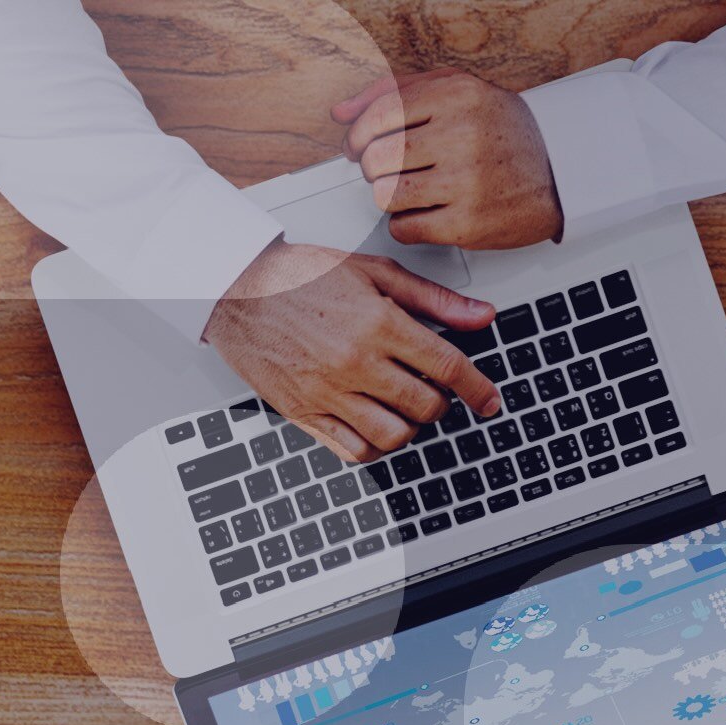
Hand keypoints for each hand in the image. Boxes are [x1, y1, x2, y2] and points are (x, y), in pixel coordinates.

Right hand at [203, 240, 498, 460]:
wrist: (237, 288)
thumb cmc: (300, 275)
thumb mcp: (374, 272)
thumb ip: (432, 299)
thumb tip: (481, 316)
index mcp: (378, 323)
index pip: (446, 366)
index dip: (477, 388)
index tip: (489, 400)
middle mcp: (355, 362)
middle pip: (425, 405)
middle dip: (440, 402)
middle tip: (432, 390)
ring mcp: (328, 392)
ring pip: (394, 434)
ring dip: (409, 426)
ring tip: (402, 406)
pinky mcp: (305, 412)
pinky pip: (353, 450)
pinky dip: (374, 446)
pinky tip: (374, 425)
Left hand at [336, 71, 562, 249]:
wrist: (560, 172)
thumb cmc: (502, 131)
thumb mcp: (456, 90)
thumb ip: (394, 92)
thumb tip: (341, 114)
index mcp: (456, 95)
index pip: (380, 114)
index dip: (358, 135)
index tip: (357, 146)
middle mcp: (461, 135)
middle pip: (377, 158)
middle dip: (371, 168)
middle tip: (385, 171)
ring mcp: (465, 182)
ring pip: (386, 195)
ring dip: (387, 196)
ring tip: (406, 192)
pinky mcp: (467, 224)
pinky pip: (404, 228)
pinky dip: (404, 224)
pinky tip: (422, 213)